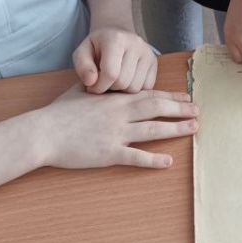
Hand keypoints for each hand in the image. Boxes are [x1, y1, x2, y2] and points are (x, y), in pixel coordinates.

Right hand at [36, 86, 198, 168]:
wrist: (43, 132)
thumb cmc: (58, 113)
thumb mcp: (80, 92)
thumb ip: (96, 88)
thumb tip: (101, 81)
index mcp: (114, 99)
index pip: (148, 94)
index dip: (169, 97)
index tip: (185, 97)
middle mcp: (119, 114)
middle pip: (156, 109)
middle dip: (179, 110)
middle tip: (198, 110)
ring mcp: (115, 134)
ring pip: (152, 130)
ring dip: (175, 129)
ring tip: (193, 129)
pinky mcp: (108, 153)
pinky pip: (136, 157)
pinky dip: (153, 160)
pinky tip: (167, 161)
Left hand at [73, 26, 158, 93]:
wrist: (115, 33)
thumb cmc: (97, 46)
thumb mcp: (82, 52)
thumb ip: (82, 67)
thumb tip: (91, 82)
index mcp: (116, 38)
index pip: (110, 73)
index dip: (99, 87)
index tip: (92, 86)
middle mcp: (135, 43)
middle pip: (123, 82)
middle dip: (110, 88)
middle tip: (103, 81)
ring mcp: (147, 52)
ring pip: (135, 88)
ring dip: (122, 90)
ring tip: (114, 79)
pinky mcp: (154, 62)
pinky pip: (146, 87)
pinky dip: (133, 89)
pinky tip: (126, 79)